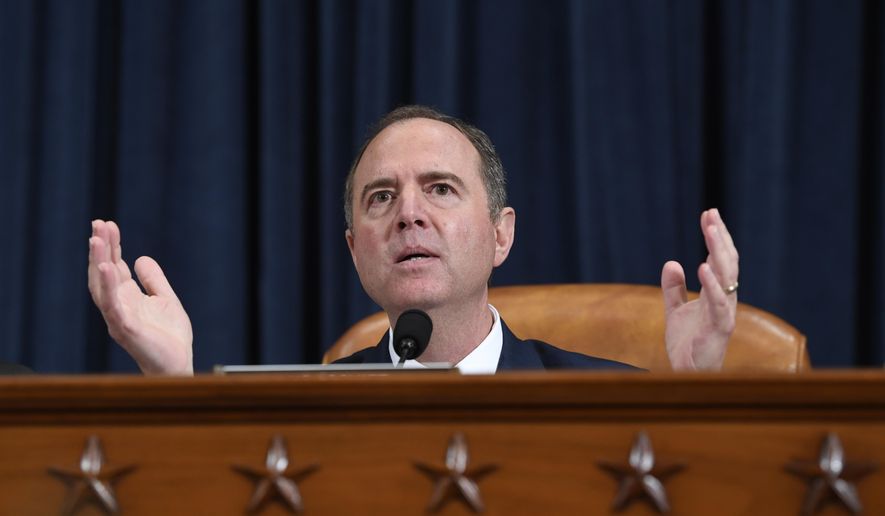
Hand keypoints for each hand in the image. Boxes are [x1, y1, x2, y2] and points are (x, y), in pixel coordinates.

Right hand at [88, 220, 193, 374]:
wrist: (178, 365)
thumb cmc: (170, 337)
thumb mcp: (166, 300)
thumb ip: (154, 280)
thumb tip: (141, 258)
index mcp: (127, 298)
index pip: (114, 267)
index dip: (111, 246)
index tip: (108, 224)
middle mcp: (118, 306)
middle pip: (104, 272)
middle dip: (101, 248)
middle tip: (99, 223)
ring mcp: (119, 317)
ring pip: (102, 287)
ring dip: (98, 262)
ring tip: (97, 239)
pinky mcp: (125, 329)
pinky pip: (113, 305)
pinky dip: (109, 286)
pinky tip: (109, 267)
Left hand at [661, 209, 738, 370]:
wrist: (687, 374)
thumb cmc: (687, 344)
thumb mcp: (674, 310)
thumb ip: (673, 288)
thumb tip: (672, 262)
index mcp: (716, 294)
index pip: (719, 259)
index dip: (715, 237)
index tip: (708, 214)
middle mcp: (725, 300)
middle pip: (727, 262)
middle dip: (720, 238)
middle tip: (711, 214)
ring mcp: (724, 313)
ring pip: (727, 277)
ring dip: (719, 252)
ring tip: (711, 231)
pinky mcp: (719, 328)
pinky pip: (718, 303)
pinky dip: (712, 285)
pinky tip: (704, 266)